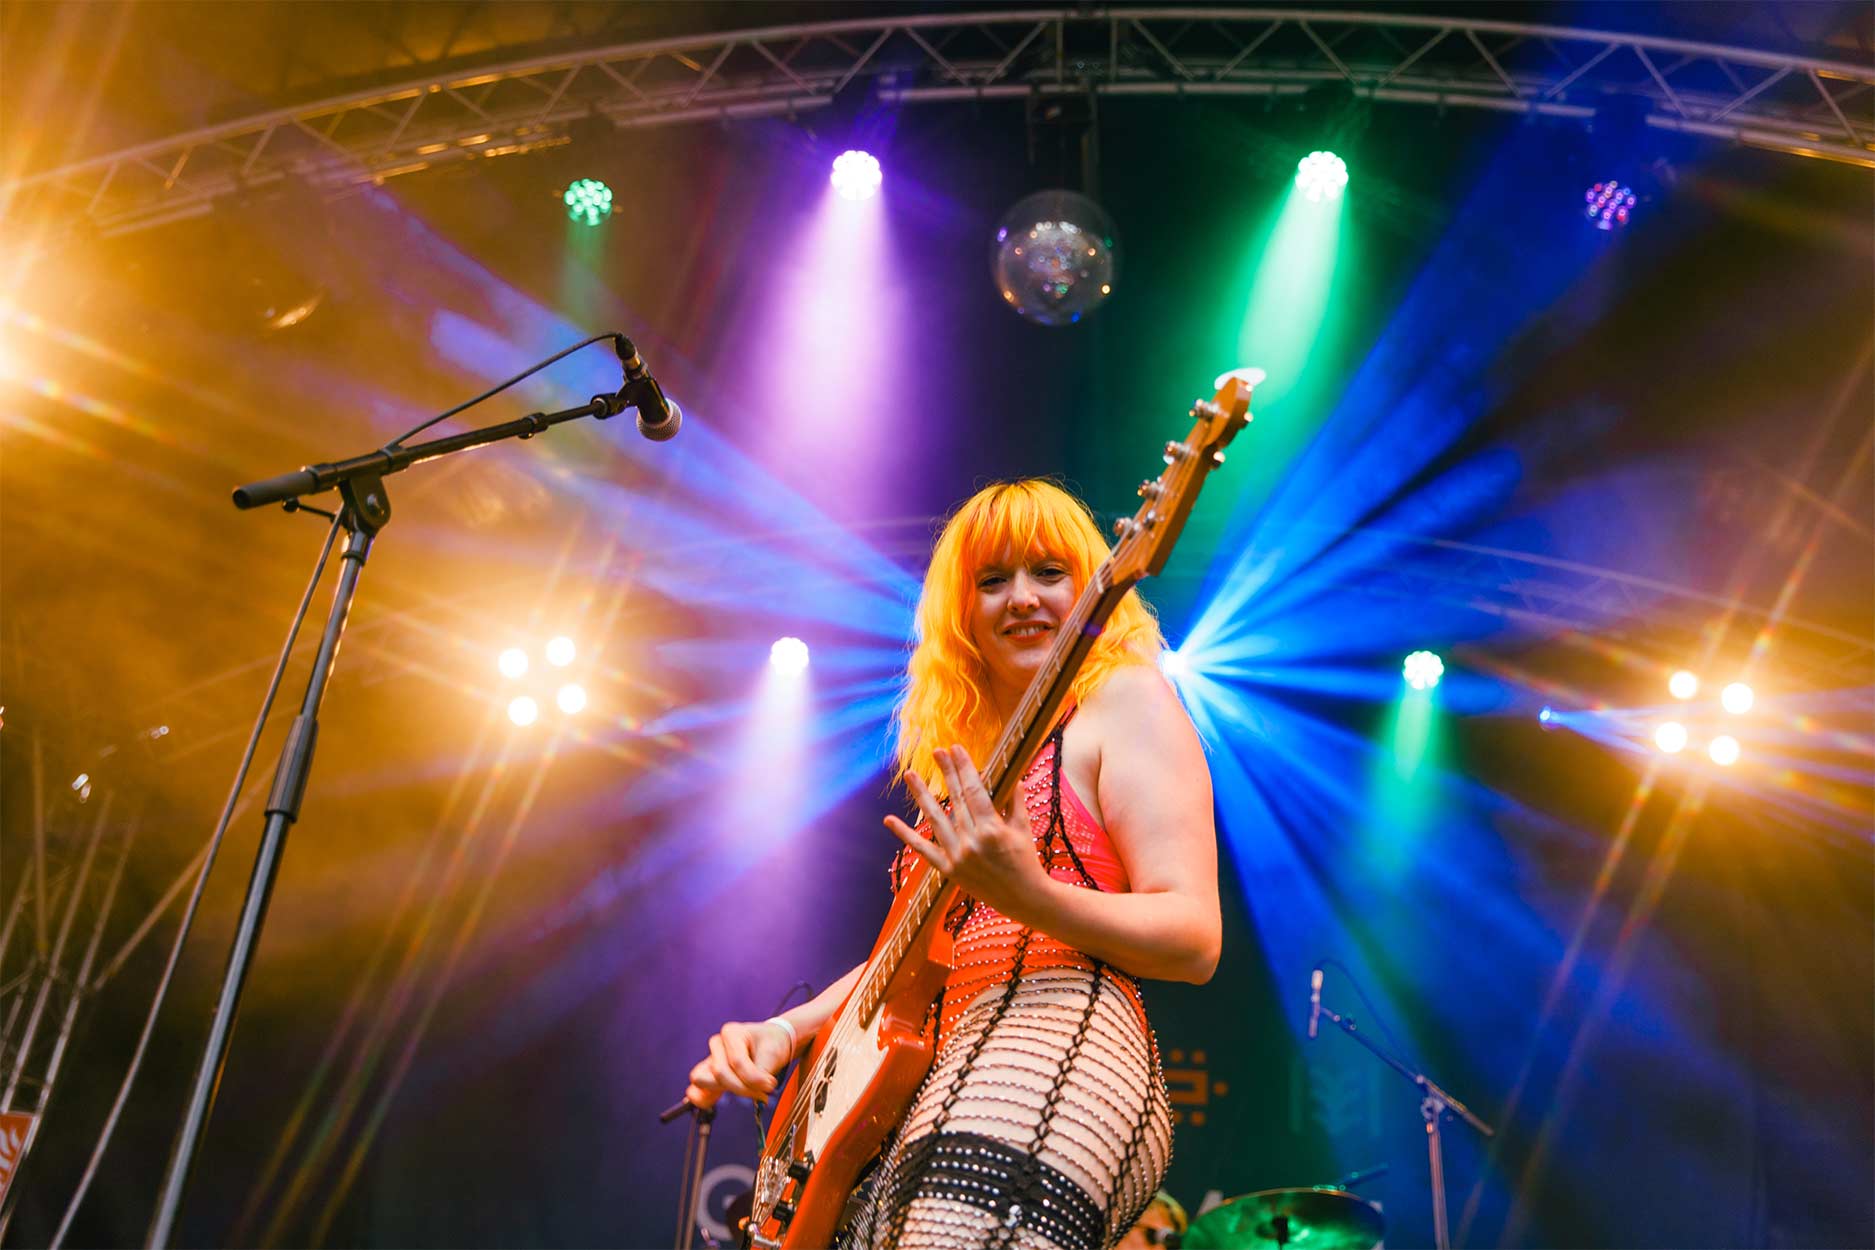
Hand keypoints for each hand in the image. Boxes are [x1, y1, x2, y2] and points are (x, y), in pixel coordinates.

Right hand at [684, 1019, 794, 1107]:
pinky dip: (704, 1098)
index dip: (754, 1078)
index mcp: (731, 1033)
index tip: (771, 1086)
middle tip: (764, 1094)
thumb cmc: (771, 1045)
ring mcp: (710, 1059)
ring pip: (704, 1080)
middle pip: (720, 1073)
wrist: (771, 1043)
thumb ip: (760, 1075)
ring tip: (750, 1094)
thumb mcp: (772, 1054)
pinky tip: (714, 1104)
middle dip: (743, 1088)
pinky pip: (697, 1089)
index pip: (737, 1062)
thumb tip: (754, 1096)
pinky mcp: (709, 1075)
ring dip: (727, 1091)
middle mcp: (717, 1044)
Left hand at [884, 745, 1053, 922]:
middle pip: (955, 800)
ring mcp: (957, 857)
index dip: (963, 768)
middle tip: (936, 751)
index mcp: (992, 829)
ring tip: (909, 774)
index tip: (955, 749)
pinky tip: (889, 820)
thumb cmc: (1027, 861)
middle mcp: (972, 842)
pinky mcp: (948, 870)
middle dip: (946, 773)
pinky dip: (905, 835)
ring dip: (921, 795)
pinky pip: (923, 850)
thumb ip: (1015, 801)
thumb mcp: (1024, 829)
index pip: (974, 791)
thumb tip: (1013, 776)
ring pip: (935, 819)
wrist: (1024, 899)